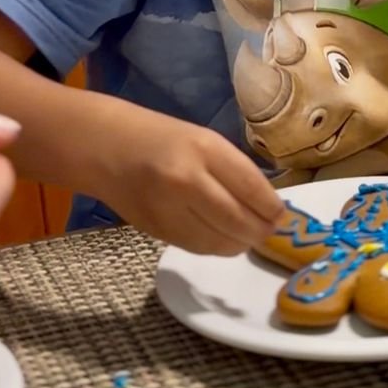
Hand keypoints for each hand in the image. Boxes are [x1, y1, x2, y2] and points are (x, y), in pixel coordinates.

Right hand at [101, 115, 284, 254]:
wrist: (105, 146)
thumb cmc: (162, 139)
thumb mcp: (204, 141)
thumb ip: (235, 172)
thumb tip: (270, 208)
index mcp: (204, 149)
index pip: (252, 188)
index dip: (273, 209)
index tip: (282, 215)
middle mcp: (187, 180)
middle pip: (239, 221)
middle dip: (260, 231)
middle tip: (269, 231)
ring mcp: (169, 209)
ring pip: (220, 242)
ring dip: (240, 243)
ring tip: (247, 235)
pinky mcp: (156, 231)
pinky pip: (199, 247)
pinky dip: (216, 246)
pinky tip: (221, 237)